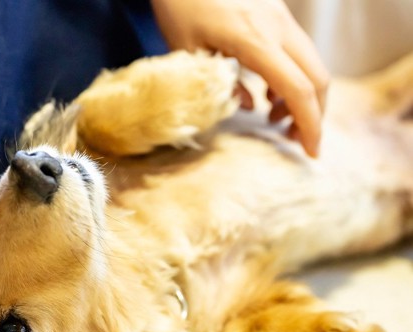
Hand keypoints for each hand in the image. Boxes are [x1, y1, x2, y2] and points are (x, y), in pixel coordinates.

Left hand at [150, 0, 329, 156]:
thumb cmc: (179, 4)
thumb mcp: (188, 51)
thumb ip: (218, 85)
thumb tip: (246, 108)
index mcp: (255, 39)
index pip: (298, 88)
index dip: (309, 124)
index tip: (310, 152)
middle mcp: (278, 26)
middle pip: (316, 76)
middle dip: (313, 114)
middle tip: (294, 141)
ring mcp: (280, 17)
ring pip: (310, 63)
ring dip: (302, 97)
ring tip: (275, 121)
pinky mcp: (275, 14)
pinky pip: (295, 51)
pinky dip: (291, 78)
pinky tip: (267, 95)